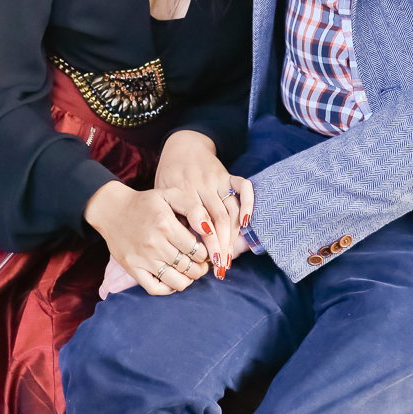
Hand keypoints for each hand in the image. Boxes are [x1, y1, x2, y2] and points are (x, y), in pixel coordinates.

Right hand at [84, 180, 209, 295]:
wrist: (112, 210)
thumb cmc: (146, 203)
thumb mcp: (171, 195)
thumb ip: (194, 209)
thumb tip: (209, 230)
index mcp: (166, 225)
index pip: (198, 250)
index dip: (207, 253)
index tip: (205, 250)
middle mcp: (154, 244)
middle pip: (190, 267)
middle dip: (201, 267)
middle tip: (201, 263)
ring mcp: (142, 259)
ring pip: (177, 282)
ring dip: (188, 279)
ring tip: (189, 271)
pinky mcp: (132, 268)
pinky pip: (155, 288)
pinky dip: (169, 289)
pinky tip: (173, 279)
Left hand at [154, 130, 254, 276]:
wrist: (181, 146)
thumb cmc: (169, 176)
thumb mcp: (164, 197)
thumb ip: (173, 217)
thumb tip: (184, 248)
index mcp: (183, 194)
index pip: (199, 224)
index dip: (207, 245)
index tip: (209, 264)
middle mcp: (201, 187)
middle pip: (218, 220)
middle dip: (222, 246)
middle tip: (222, 267)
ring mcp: (216, 180)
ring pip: (231, 210)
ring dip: (234, 236)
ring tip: (230, 256)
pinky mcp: (227, 174)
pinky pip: (243, 187)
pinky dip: (249, 203)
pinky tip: (247, 223)